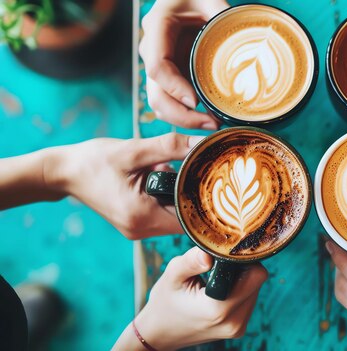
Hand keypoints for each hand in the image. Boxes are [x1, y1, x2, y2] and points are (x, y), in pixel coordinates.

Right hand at [49, 133, 203, 239]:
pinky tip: (165, 175)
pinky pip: (162, 213)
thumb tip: (202, 142)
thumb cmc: (95, 161)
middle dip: (195, 196)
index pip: (189, 220)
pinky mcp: (135, 222)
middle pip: (185, 219)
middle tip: (207, 172)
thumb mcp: (135, 150)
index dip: (207, 204)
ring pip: (175, 216)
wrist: (64, 171)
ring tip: (182, 170)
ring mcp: (137, 228)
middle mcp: (141, 229)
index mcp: (142, 216)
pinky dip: (169, 196)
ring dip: (181, 195)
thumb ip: (171, 147)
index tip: (219, 184)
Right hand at [113, 247, 267, 350]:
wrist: (159, 333)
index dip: (244, 259)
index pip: (255, 275)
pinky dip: (239, 291)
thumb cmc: (165, 303)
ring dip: (241, 280)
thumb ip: (191, 262)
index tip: (227, 253)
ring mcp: (238, 328)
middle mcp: (234, 322)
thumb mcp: (172, 277)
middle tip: (218, 265)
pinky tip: (220, 289)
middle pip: (257, 281)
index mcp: (219, 309)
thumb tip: (209, 252)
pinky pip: (249, 300)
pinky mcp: (239, 329)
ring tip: (217, 278)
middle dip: (242, 268)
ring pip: (255, 290)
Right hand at [139, 0, 228, 128]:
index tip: (197, 102)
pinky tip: (208, 118)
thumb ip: (223, 17)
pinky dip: (185, 114)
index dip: (175, 88)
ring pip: (160, 102)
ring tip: (213, 125)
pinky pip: (169, 100)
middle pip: (156, 93)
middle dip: (182, 115)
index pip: (158, 66)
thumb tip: (250, 44)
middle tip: (212, 124)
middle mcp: (152, 48)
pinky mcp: (170, 73)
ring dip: (183, 119)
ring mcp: (159, 63)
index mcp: (158, 26)